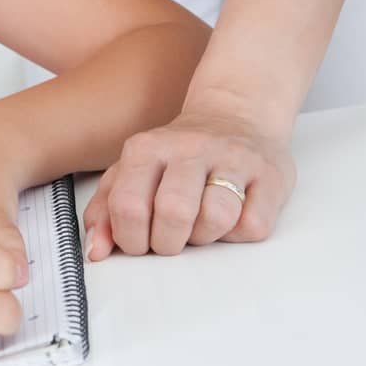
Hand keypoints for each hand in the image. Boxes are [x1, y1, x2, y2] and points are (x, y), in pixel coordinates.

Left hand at [82, 106, 296, 259]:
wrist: (237, 114)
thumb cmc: (178, 156)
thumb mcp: (133, 171)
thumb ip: (106, 209)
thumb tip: (95, 251)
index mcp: (147, 148)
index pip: (128, 205)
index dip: (131, 239)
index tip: (139, 242)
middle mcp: (190, 148)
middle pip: (174, 212)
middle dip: (168, 243)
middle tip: (171, 240)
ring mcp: (233, 158)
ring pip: (216, 218)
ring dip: (206, 237)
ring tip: (201, 226)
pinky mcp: (270, 175)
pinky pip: (253, 226)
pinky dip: (239, 234)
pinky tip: (232, 217)